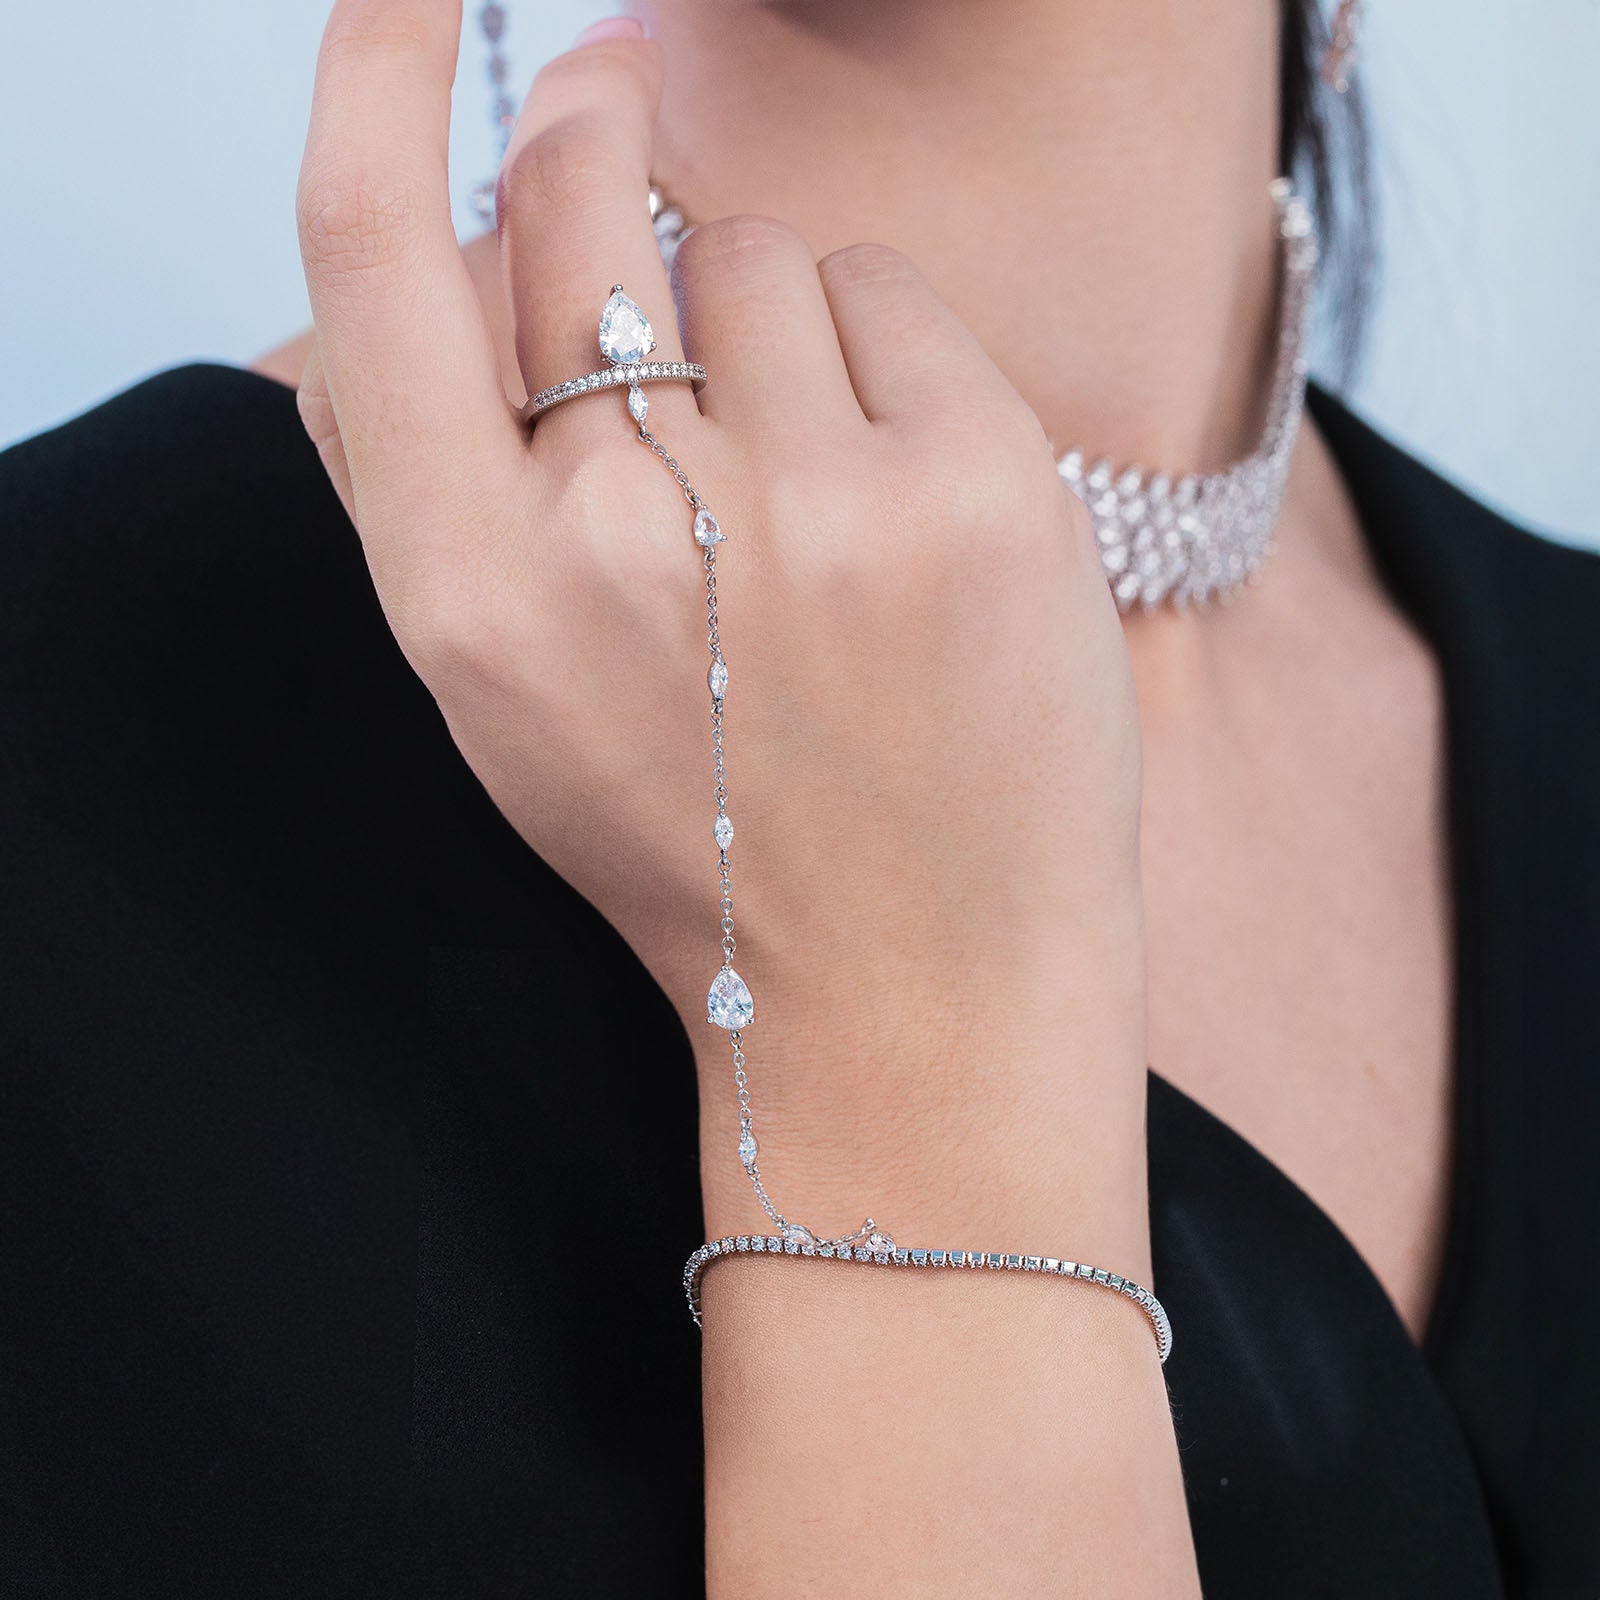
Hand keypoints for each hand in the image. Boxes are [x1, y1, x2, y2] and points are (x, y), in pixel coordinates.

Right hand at [296, 4, 1147, 1249]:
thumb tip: (421, 273)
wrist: (913, 993)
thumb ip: (440, 492)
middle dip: (592, 134)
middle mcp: (622, 529)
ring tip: (801, 487)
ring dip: (758, 312)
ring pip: (744, 241)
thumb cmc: (710, 840)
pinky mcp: (971, 484)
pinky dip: (880, 358)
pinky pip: (885, 292)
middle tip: (619, 111)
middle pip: (571, 199)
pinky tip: (897, 500)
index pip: (365, 262)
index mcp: (476, 595)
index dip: (365, 86)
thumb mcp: (516, 701)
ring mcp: (809, 497)